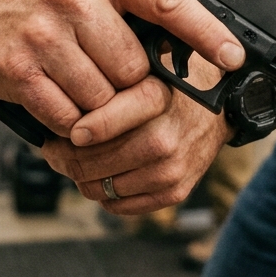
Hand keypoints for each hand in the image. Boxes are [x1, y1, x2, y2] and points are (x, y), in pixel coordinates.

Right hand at [0, 0, 245, 136]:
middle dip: (129, 82)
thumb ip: (135, 0)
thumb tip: (192, 44)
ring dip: (100, 106)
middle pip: (134, 68)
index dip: (204, 31)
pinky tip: (58, 97)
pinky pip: (70, 117)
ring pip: (103, 99)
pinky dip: (72, 120)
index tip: (233, 55)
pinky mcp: (18, 71)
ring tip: (78, 82)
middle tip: (108, 73)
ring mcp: (41, 35)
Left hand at [43, 54, 232, 213]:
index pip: (92, 128)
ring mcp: (169, 170)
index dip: (68, 135)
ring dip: (82, 177)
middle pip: (89, 163)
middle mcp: (162, 139)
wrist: (220, 109)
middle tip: (55, 149)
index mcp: (153, 101)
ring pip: (99, 188)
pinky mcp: (174, 192)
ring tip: (78, 161)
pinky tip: (104, 175)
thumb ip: (105, 84)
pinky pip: (119, 205)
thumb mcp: (141, 71)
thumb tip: (60, 102)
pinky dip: (105, 194)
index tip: (62, 132)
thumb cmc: (171, 86)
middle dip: (64, 157)